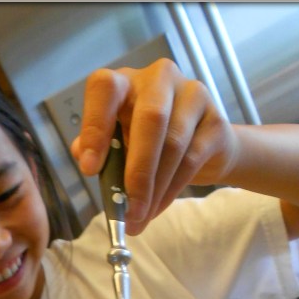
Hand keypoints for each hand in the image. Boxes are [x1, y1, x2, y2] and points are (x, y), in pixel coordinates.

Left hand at [70, 58, 237, 234]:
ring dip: (154, 190)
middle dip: (136, 173)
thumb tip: (83, 157)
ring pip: (173, 145)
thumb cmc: (150, 144)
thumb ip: (99, 150)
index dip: (95, 127)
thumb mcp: (118, 145)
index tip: (90, 169)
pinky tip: (156, 209)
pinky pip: (191, 159)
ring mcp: (191, 94)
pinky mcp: (215, 120)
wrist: (204, 147)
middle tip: (127, 211)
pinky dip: (170, 191)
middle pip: (150, 119)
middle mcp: (159, 79)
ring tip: (139, 219)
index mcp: (125, 82)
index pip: (105, 89)